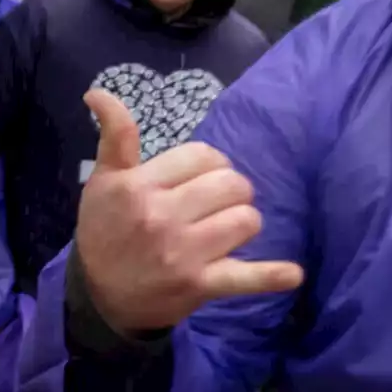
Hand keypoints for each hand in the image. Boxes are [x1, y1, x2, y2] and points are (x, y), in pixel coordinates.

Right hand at [76, 89, 303, 335]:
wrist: (100, 298)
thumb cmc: (106, 231)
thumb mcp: (102, 181)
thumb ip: (114, 136)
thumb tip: (99, 92)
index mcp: (138, 186)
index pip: (204, 155)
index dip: (208, 164)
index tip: (196, 180)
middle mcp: (160, 217)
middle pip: (231, 183)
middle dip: (231, 190)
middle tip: (214, 205)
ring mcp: (182, 253)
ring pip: (246, 219)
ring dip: (243, 222)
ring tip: (225, 230)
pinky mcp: (200, 285)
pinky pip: (244, 277)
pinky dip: (271, 276)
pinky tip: (293, 274)